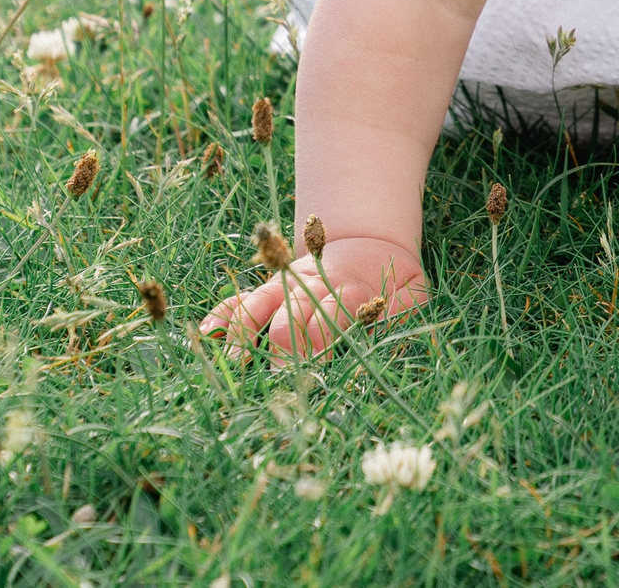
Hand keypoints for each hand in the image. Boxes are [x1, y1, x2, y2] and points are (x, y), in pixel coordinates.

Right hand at [198, 235, 427, 357]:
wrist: (367, 247)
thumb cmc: (392, 280)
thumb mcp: (411, 287)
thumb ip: (405, 305)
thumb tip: (386, 322)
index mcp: (349, 288)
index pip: (333, 308)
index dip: (324, 328)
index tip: (317, 356)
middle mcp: (310, 288)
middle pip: (291, 311)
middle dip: (285, 340)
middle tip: (278, 372)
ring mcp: (284, 288)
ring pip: (258, 305)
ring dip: (246, 333)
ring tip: (236, 363)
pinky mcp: (267, 293)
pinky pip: (238, 302)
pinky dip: (221, 316)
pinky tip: (206, 336)